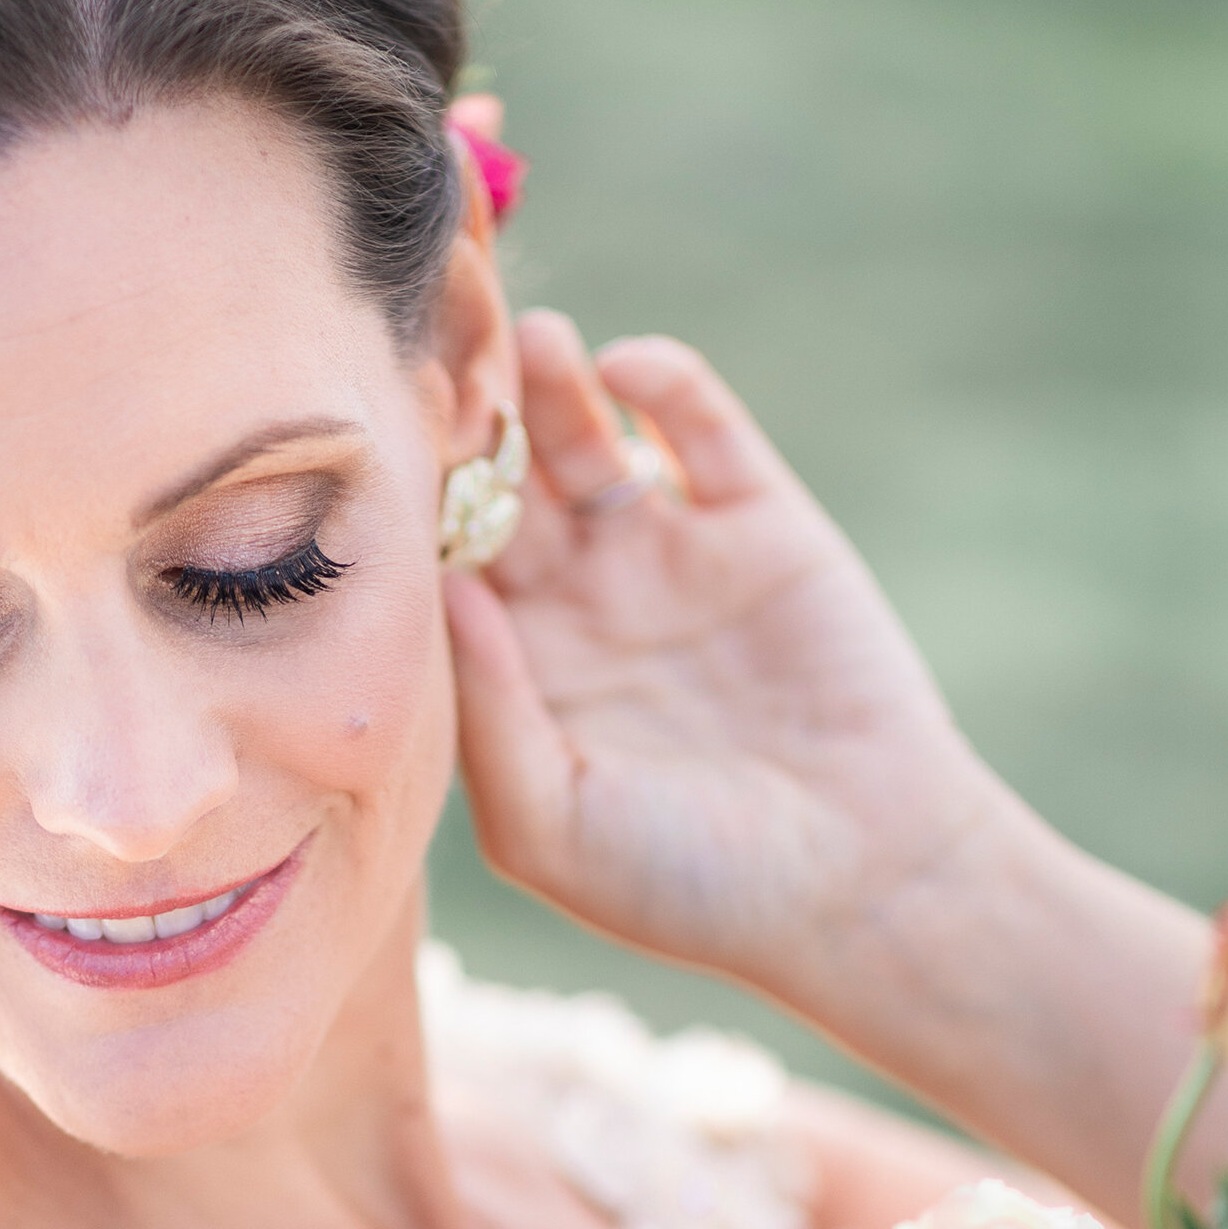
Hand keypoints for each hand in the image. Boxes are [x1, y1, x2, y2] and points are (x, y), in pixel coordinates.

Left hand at [446, 312, 1003, 1022]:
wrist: (860, 886)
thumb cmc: (690, 887)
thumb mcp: (552, 826)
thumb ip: (490, 714)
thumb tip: (443, 589)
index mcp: (516, 670)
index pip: (437, 561)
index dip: (407, 509)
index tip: (367, 452)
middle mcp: (580, 601)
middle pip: (497, 484)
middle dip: (465, 425)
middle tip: (434, 363)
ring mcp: (668, 554)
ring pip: (584, 440)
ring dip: (549, 385)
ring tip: (528, 341)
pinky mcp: (759, 523)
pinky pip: (698, 428)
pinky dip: (661, 382)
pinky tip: (623, 368)